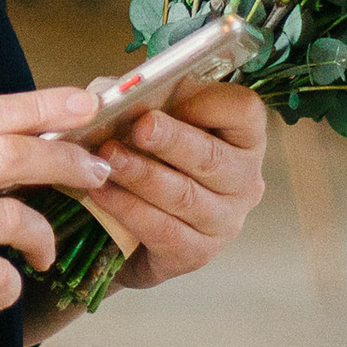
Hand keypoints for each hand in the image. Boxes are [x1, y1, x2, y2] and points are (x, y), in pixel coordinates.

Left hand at [94, 79, 268, 291]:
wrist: (132, 231)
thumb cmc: (150, 162)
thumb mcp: (150, 123)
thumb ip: (144, 103)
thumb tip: (116, 92)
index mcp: (243, 138)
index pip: (244, 111)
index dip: (209, 103)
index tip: (173, 98)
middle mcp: (244, 181)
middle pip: (212, 156)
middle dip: (171, 140)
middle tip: (138, 128)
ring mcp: (225, 221)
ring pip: (184, 195)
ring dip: (141, 175)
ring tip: (107, 159)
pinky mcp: (197, 253)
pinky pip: (163, 229)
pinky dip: (129, 209)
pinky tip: (102, 192)